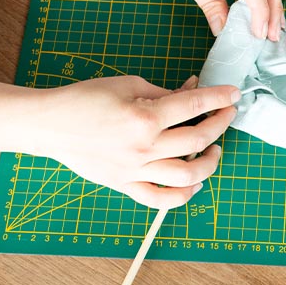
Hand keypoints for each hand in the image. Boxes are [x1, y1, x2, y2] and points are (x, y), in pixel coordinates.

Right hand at [28, 75, 238, 208]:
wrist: (51, 124)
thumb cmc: (87, 98)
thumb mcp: (129, 85)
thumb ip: (165, 93)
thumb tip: (192, 92)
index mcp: (144, 117)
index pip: (194, 105)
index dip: (219, 98)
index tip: (233, 94)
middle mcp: (144, 147)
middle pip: (198, 138)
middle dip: (221, 123)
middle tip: (227, 114)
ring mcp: (136, 171)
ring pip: (187, 175)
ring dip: (209, 163)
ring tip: (214, 150)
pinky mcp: (126, 185)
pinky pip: (161, 200)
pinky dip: (183, 196)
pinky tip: (195, 184)